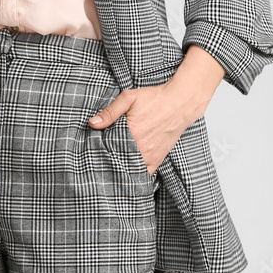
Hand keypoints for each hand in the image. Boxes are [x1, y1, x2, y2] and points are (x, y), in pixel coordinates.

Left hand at [88, 45, 225, 174]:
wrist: (180, 103)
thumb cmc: (154, 98)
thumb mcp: (129, 98)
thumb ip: (110, 112)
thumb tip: (92, 123)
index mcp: (132, 132)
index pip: (107, 147)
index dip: (98, 148)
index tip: (92, 148)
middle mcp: (141, 147)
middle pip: (117, 160)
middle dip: (107, 159)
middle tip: (98, 158)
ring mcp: (150, 156)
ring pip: (129, 169)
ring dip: (119, 167)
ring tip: (110, 164)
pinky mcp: (157, 160)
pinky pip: (143, 174)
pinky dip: (134, 173)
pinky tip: (126, 170)